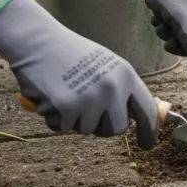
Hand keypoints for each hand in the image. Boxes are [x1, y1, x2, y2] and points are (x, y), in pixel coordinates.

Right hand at [0, 0, 158, 147]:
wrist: (37, 41)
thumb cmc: (70, 53)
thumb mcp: (106, 65)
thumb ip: (121, 89)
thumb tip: (133, 117)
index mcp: (126, 75)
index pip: (147, 110)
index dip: (149, 131)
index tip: (147, 145)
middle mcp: (113, 88)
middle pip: (117, 128)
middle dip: (103, 128)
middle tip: (88, 114)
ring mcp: (91, 99)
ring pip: (88, 129)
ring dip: (75, 120)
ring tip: (66, 94)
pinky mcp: (68, 108)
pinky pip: (64, 128)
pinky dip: (56, 118)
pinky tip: (51, 97)